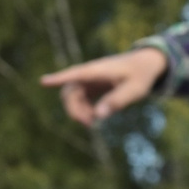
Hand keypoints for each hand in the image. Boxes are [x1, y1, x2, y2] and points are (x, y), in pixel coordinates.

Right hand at [41, 46, 169, 125]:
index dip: (58, 79)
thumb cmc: (141, 75)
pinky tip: (94, 117)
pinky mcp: (92, 86)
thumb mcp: (135, 89)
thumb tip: (98, 116)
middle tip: (88, 124)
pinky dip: (83, 109)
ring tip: (93, 123)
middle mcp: (89, 74)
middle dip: (73, 109)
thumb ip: (117, 101)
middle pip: (69, 91)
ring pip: (72, 96)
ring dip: (78, 111)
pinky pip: (80, 98)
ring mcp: (89, 80)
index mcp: (98, 70)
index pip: (75, 74)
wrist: (146, 64)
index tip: (43, 81)